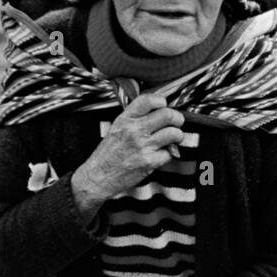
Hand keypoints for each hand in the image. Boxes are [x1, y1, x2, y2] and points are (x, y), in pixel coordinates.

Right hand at [75, 92, 184, 206]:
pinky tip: (161, 154)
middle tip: (177, 123)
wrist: (98, 176)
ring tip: (174, 138)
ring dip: (178, 136)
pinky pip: (170, 153)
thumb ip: (134, 118)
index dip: (161, 101)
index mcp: (125, 119)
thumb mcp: (116, 128)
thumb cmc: (108, 154)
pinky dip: (168, 154)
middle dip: (177, 118)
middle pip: (167, 115)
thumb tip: (156, 111)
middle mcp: (134, 130)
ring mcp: (143, 146)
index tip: (164, 106)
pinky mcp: (149, 162)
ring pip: (173, 133)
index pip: (148, 100)